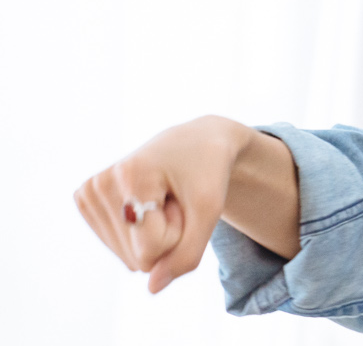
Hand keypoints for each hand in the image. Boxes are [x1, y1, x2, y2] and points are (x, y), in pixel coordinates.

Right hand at [74, 116, 259, 293]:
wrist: (194, 142)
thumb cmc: (206, 173)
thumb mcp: (210, 210)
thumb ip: (187, 254)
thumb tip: (152, 289)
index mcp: (130, 175)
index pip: (152, 249)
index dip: (180, 231)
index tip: (183, 197)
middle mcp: (100, 183)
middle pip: (138, 256)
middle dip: (166, 234)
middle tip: (173, 198)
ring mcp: (88, 193)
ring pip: (128, 258)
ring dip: (154, 235)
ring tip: (162, 198)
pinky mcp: (84, 201)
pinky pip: (118, 249)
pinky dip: (139, 234)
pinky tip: (146, 202)